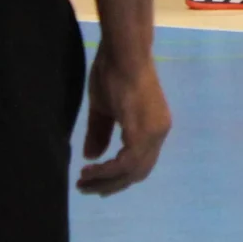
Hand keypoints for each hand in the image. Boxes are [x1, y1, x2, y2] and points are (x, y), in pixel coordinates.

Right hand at [76, 46, 170, 196]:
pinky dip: (108, 170)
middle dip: (112, 184)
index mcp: (153, 126)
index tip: (96, 185)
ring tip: (83, 182)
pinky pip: (127, 161)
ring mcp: (155, 132)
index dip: (119, 177)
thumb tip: (91, 156)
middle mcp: (159, 132)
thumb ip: (100, 133)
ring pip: (132, 170)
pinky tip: (91, 170)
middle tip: (87, 189)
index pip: (140, 162)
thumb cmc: (112, 73)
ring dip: (106, 179)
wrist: (123, 51)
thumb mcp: (104, 109)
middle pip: (138, 172)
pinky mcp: (144, 130)